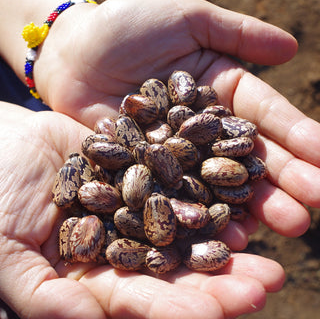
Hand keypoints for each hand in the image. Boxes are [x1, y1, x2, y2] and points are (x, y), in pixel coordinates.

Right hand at [0, 103, 283, 318]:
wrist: (3, 144)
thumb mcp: (7, 252)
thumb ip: (45, 296)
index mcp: (96, 273)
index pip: (144, 299)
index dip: (182, 308)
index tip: (224, 311)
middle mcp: (125, 241)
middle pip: (177, 265)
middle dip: (220, 276)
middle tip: (267, 279)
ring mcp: (136, 202)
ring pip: (186, 222)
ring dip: (224, 230)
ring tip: (265, 236)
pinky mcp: (141, 167)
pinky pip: (179, 176)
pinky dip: (206, 182)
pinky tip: (239, 186)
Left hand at [34, 0, 315, 237]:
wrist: (74, 50)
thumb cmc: (128, 24)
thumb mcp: (188, 17)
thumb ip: (238, 34)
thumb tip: (293, 46)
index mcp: (219, 95)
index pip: (263, 118)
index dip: (296, 138)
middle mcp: (202, 131)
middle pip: (245, 158)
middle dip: (282, 182)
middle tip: (312, 209)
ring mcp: (175, 156)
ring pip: (218, 184)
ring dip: (251, 207)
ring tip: (286, 226)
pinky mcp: (145, 173)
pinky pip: (177, 196)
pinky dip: (201, 214)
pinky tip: (226, 234)